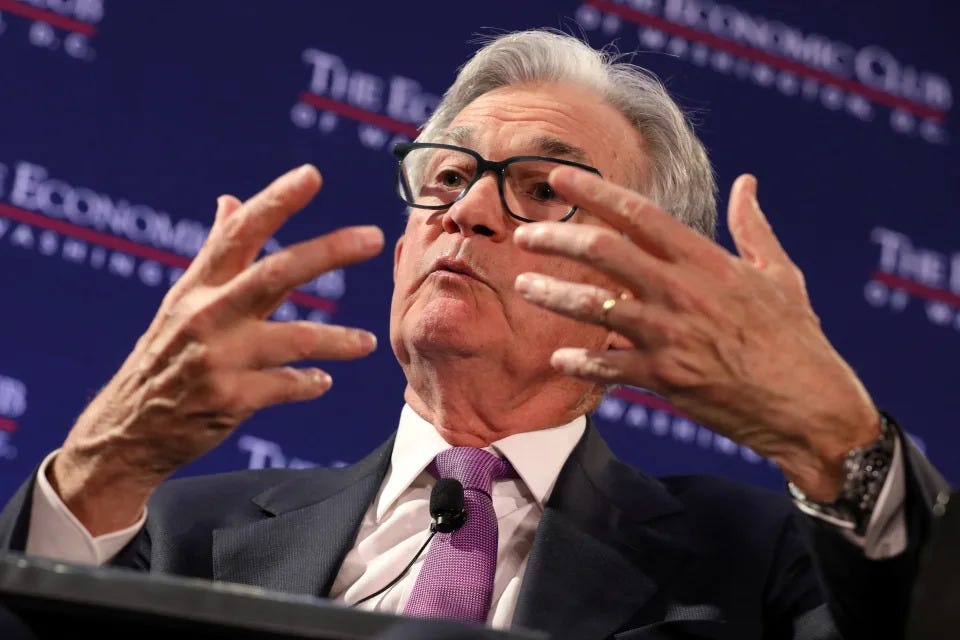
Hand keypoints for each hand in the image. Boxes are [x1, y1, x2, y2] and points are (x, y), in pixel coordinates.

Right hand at [51, 165, 384, 533]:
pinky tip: (322, 380)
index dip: (276, 201)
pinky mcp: (230, 400)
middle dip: (328, 251)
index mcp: (198, 286)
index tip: (312, 174)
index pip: (240, 232)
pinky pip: (286, 386)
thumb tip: (230, 200)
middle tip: (373, 237)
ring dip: (337, 339)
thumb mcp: (183, 301)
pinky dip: (309, 382)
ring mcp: (218, 358)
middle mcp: (208, 314)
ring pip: (295, 338)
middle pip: (276, 273)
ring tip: (367, 343)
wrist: (129, 430)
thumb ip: (218, 255)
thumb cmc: (166, 356)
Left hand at [513, 168, 878, 500]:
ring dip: (553, 294)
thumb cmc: (797, 339)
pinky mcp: (665, 377)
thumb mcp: (779, 275)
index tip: (560, 177)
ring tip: (523, 286)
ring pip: (594, 306)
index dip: (594, 191)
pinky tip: (559, 358)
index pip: (639, 213)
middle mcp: (682, 291)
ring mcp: (670, 335)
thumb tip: (747, 182)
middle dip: (557, 238)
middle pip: (603, 252)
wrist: (810, 408)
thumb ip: (753, 227)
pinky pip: (608, 366)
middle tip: (525, 235)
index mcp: (707, 261)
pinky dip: (580, 362)